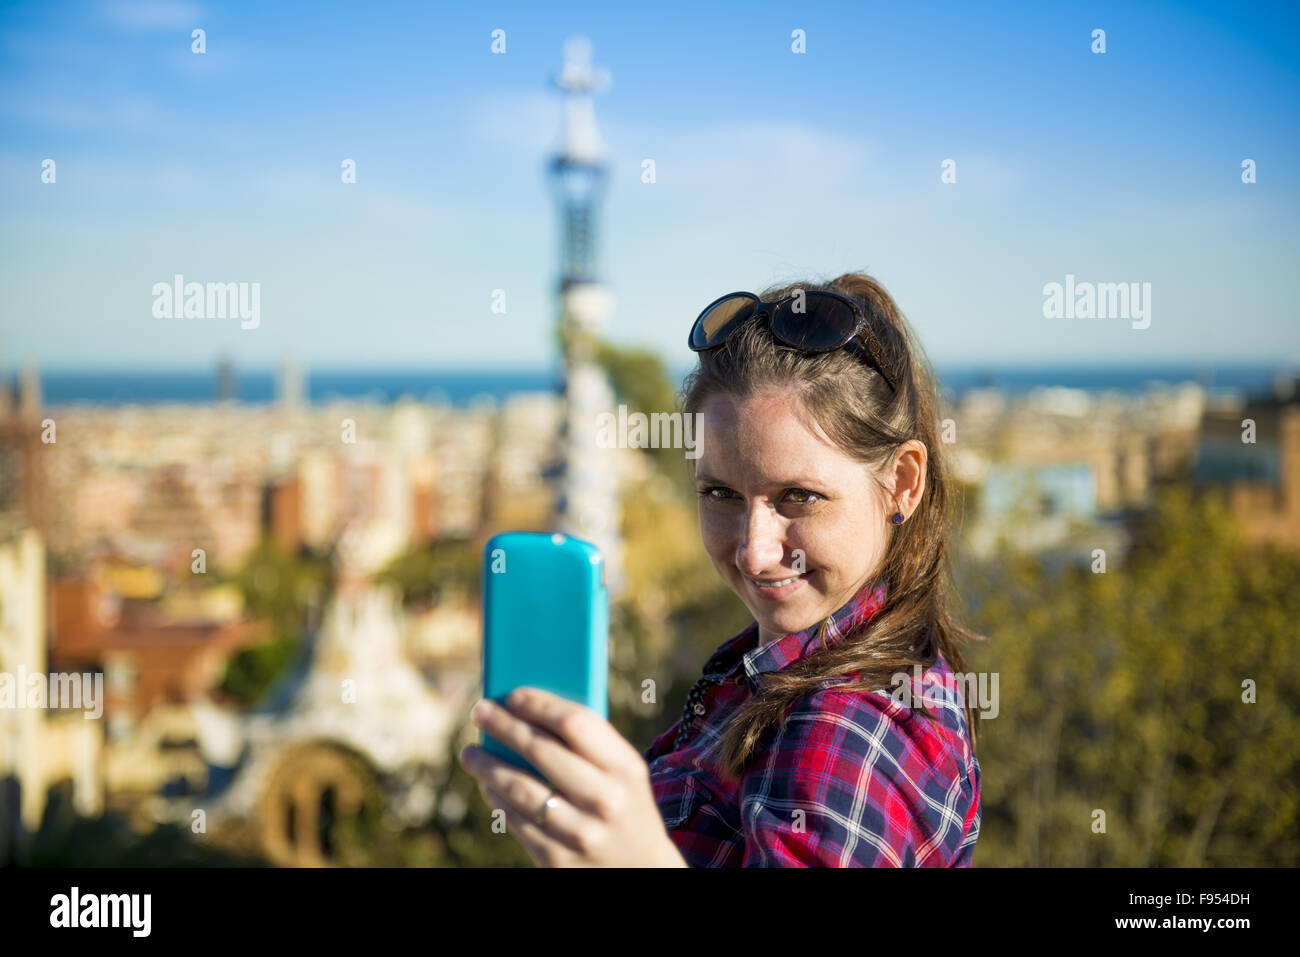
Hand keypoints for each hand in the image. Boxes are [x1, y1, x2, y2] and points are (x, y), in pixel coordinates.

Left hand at [460, 687, 687, 867]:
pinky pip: (516, 821)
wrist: (640, 870)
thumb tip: (526, 712)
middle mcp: (605, 800)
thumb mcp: (624, 773)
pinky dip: (496, 798)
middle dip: (503, 726)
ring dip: (487, 766)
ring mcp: (580, 834)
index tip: (513, 694)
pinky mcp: (557, 860)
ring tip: (470, 753)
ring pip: (519, 788)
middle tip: (479, 711)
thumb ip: (589, 744)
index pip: (576, 723)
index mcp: (626, 769)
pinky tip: (488, 784)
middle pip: (541, 751)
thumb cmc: (624, 804)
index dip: (539, 704)